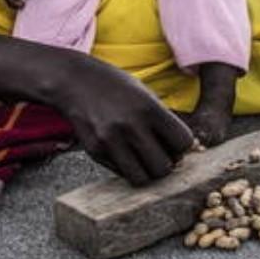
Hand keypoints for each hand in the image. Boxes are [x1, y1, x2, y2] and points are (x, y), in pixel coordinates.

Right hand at [53, 54, 195, 184]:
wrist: (76, 80)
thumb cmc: (117, 86)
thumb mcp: (146, 94)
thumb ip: (164, 121)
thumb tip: (183, 152)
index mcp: (149, 108)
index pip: (183, 142)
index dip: (182, 145)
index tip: (175, 141)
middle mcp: (131, 126)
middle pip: (164, 167)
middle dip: (166, 163)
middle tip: (161, 154)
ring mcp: (111, 141)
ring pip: (142, 178)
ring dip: (147, 171)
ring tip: (144, 158)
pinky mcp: (95, 151)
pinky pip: (121, 173)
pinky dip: (127, 168)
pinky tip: (125, 152)